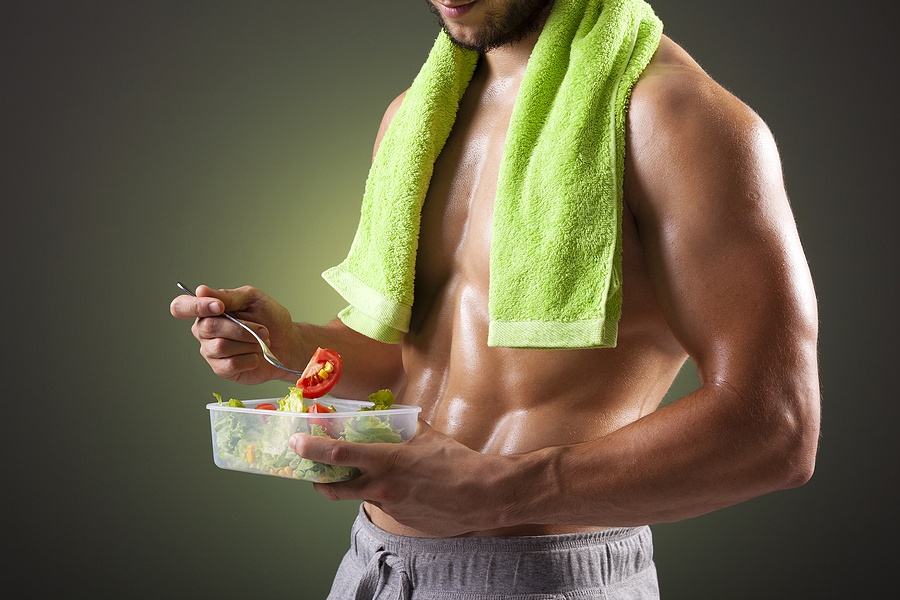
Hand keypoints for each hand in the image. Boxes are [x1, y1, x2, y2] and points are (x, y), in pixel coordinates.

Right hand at [170, 284, 299, 384]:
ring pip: (221, 346)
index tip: (219, 307)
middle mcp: (203, 331)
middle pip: (209, 327)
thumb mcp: (252, 299)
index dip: (195, 306)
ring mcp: (211, 351)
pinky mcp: (222, 369)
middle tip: (263, 329)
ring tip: (262, 341)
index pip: (181, 307)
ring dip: (249, 343)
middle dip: (241, 328)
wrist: (288, 343)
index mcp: (207, 310)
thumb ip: (228, 296)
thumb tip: (201, 291)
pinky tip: (256, 356)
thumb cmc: (270, 319)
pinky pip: (230, 364)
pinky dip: (250, 359)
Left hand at [289, 420, 516, 536]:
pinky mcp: (401, 521)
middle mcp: (382, 487)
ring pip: (361, 497)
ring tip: (373, 476)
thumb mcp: (428, 435)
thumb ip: (406, 426)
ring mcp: (390, 507)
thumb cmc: (457, 462)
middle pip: (333, 489)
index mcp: (386, 461)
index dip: (311, 449)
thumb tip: (396, 416)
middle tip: (316, 472)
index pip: (338, 455)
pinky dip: (385, 496)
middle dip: (318, 481)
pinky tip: (405, 489)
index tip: (296, 443)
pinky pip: (384, 506)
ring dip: (358, 487)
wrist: (481, 495)